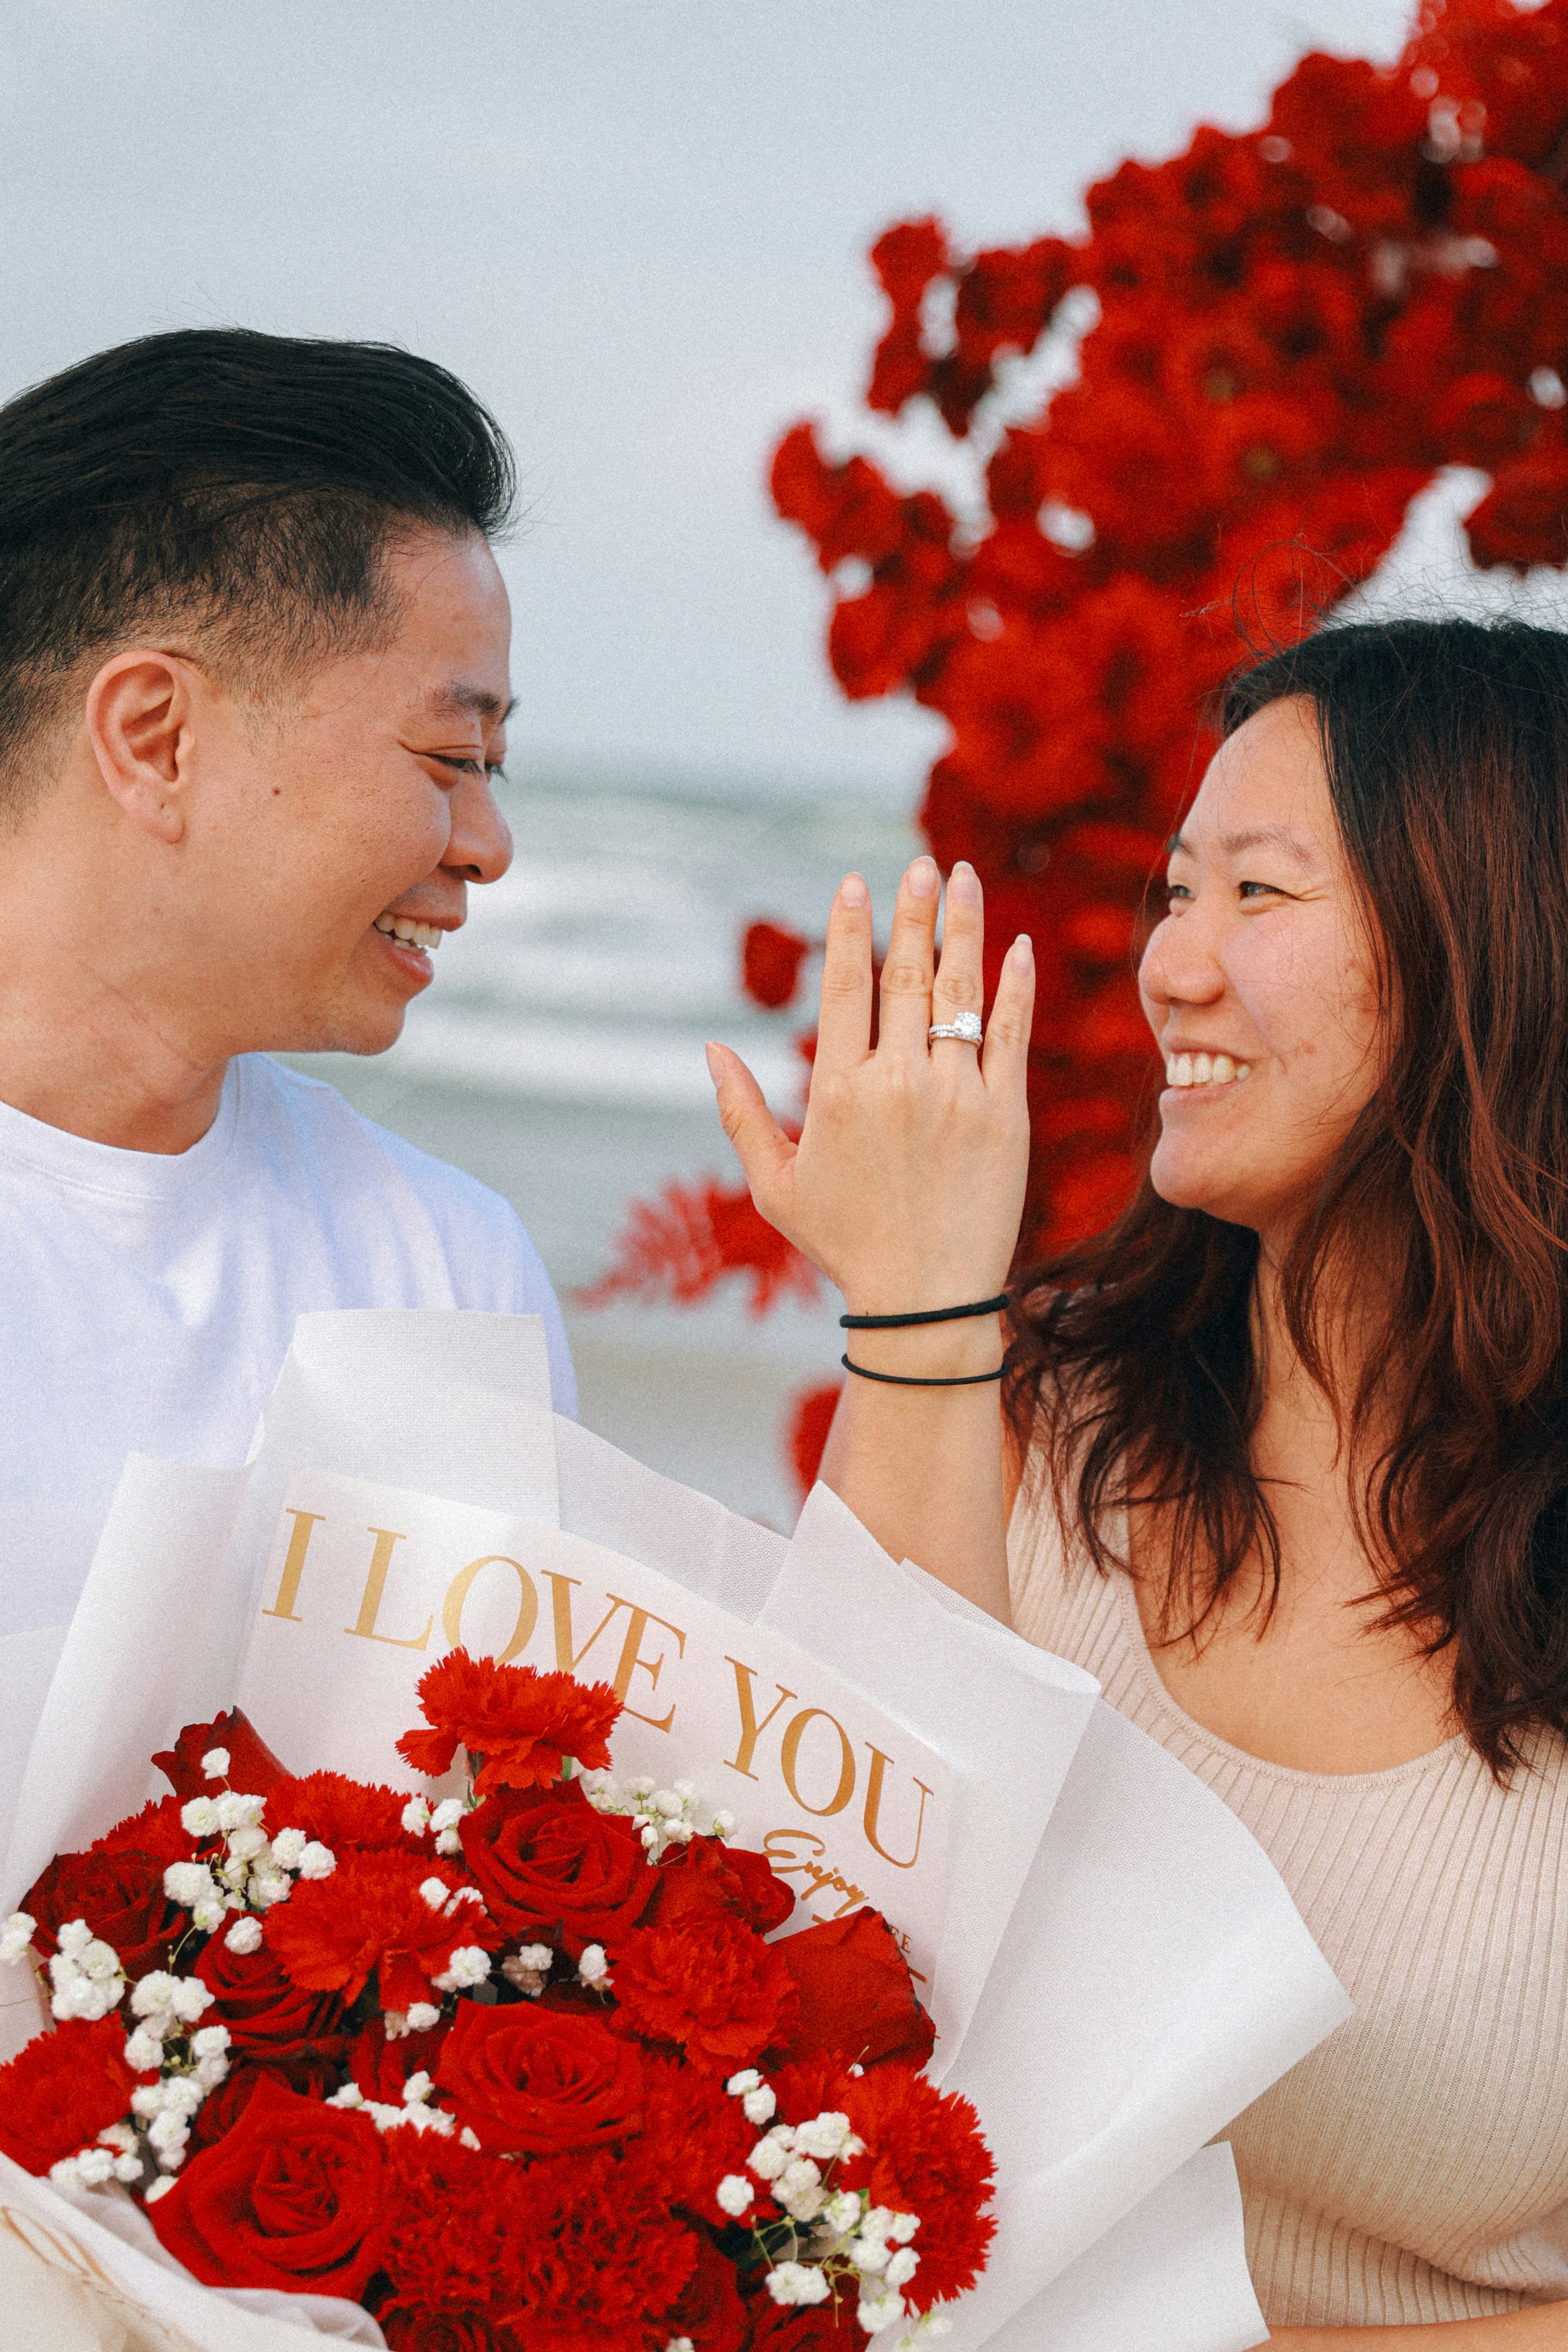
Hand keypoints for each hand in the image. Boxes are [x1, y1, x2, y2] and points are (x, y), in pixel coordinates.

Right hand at [707, 856, 1034, 1315]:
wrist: (926, 1302)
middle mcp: (897, 1082)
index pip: (847, 986)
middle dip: (914, 909)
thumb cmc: (845, 1245)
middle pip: (906, 974)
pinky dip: (1017, 985)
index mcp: (838, 1092)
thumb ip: (741, 1113)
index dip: (853, 928)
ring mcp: (956, 1095)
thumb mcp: (776, 1185)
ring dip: (963, 927)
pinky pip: (1012, 1033)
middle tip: (922, 863)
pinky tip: (1017, 945)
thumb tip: (710, 1050)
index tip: (859, 883)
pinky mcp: (1005, 1115)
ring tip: (964, 878)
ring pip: (961, 991)